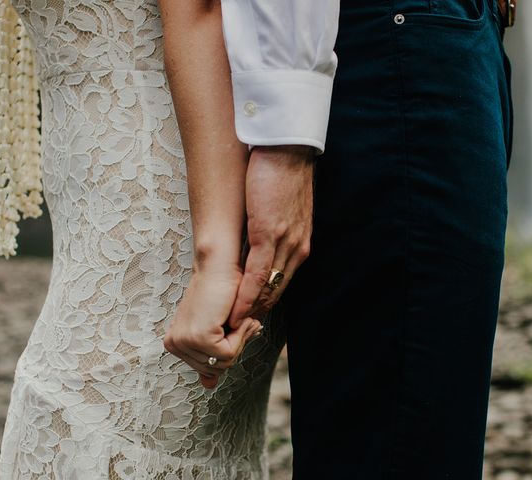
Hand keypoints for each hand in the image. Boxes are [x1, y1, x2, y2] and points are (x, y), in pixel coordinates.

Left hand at [164, 262, 262, 388]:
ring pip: (224, 362)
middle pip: (217, 369)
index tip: (229, 327)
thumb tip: (208, 385)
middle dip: (234, 346)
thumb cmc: (224, 294)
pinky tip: (235, 317)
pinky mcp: (198, 336)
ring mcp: (184, 341)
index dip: (228, 349)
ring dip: (239, 340)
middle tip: (236, 321)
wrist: (222, 268)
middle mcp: (174, 344)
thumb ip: (211, 358)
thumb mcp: (216, 331)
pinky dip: (240, 336)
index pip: (209, 369)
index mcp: (174, 343)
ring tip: (234, 317)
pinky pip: (228, 353)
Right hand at [227, 145, 314, 327]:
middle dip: (257, 313)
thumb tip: (259, 241)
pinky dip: (246, 295)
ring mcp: (285, 243)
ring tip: (231, 328)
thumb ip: (275, 230)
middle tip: (238, 331)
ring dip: (249, 311)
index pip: (282, 283)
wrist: (287, 149)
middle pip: (276, 292)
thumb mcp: (283, 210)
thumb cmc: (282, 175)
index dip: (265, 302)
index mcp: (300, 244)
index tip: (249, 318)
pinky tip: (235, 309)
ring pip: (267, 289)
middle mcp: (296, 249)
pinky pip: (258, 274)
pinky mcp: (269, 234)